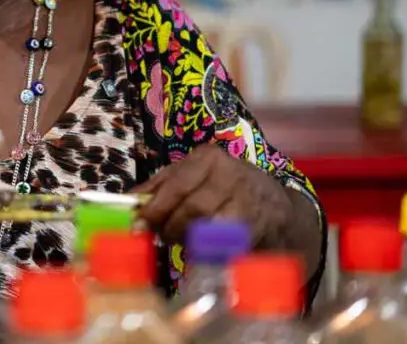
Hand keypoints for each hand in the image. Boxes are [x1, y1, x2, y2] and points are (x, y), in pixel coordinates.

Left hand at [137, 143, 292, 246]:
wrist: (278, 210)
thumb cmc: (226, 191)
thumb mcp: (193, 178)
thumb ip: (161, 186)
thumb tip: (128, 200)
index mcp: (208, 157)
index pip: (175, 183)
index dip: (154, 206)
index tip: (138, 223)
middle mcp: (230, 172)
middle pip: (189, 206)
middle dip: (169, 225)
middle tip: (162, 236)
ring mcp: (247, 198)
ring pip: (207, 224)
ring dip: (187, 238)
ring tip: (181, 240)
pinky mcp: (258, 224)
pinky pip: (224, 240)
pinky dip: (208, 248)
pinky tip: (202, 248)